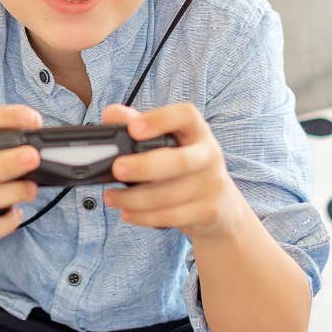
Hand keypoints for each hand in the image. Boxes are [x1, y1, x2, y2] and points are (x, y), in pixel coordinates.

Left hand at [100, 102, 243, 241]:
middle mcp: (208, 154)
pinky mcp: (208, 211)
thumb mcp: (167, 140)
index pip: (185, 115)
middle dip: (145, 166)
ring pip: (171, 195)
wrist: (220, 202)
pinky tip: (127, 213)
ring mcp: (211, 184)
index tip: (133, 129)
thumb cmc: (183, 164)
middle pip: (180, 161)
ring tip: (111, 197)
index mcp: (196, 130)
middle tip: (117, 168)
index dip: (160, 120)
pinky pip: (172, 217)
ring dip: (135, 198)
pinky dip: (145, 217)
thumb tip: (110, 114)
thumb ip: (137, 123)